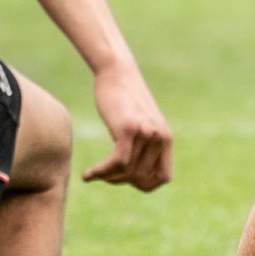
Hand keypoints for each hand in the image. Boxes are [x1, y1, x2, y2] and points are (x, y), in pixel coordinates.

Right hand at [81, 61, 172, 191]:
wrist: (116, 71)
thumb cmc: (123, 98)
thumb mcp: (140, 123)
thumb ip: (144, 145)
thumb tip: (135, 176)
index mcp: (166, 138)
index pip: (163, 178)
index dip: (145, 184)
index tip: (126, 179)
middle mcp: (160, 137)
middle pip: (142, 177)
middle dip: (121, 181)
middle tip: (105, 175)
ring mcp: (145, 133)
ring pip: (127, 172)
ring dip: (108, 177)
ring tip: (93, 174)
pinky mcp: (128, 129)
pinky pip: (117, 163)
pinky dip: (101, 172)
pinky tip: (88, 174)